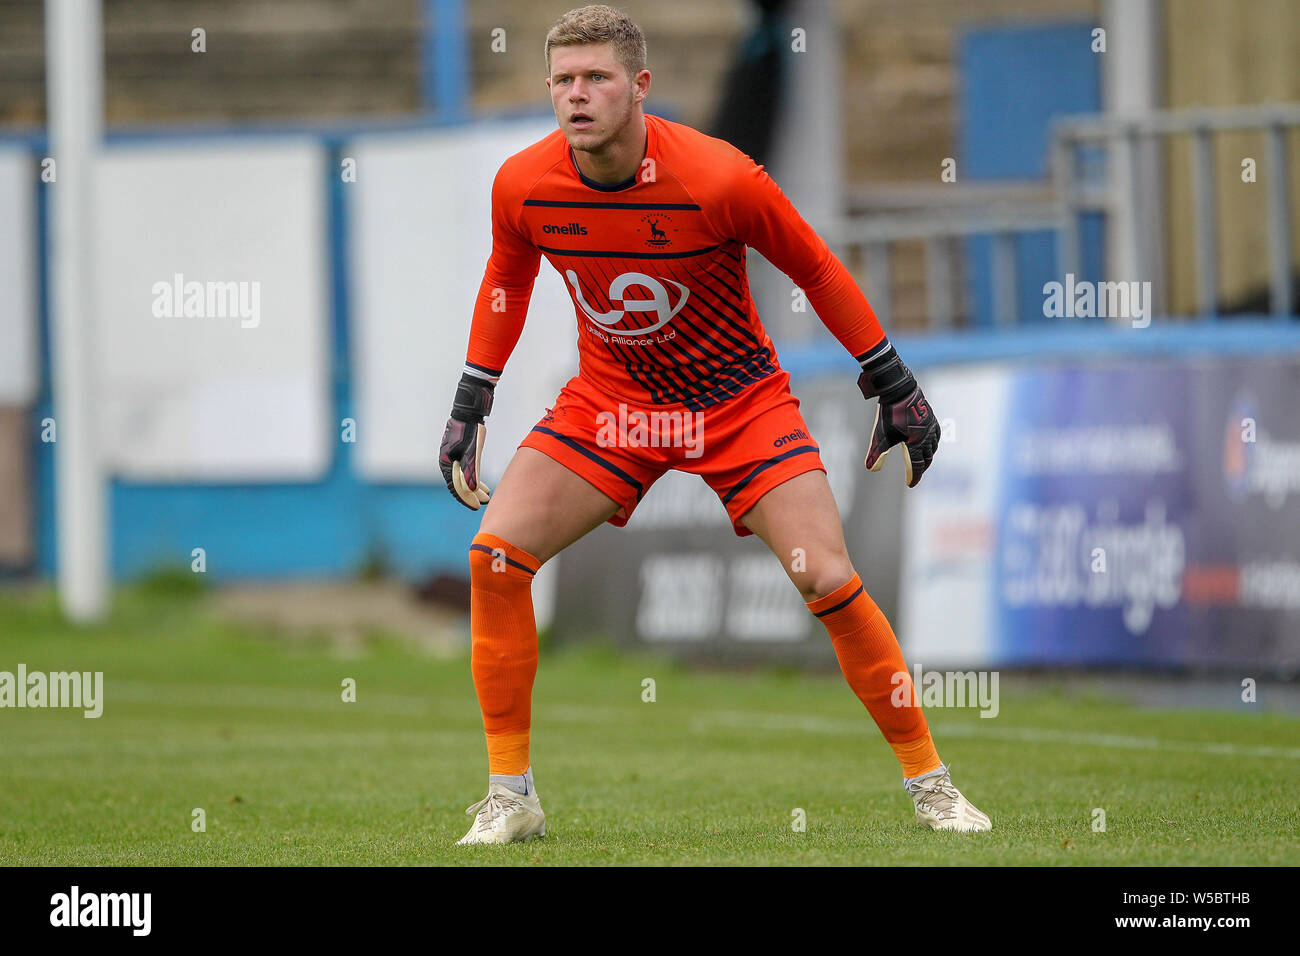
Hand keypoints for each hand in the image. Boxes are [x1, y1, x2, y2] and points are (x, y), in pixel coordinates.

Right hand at [439, 373, 494, 509]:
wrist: (469, 410)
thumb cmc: (470, 430)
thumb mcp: (472, 451)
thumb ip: (471, 470)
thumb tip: (472, 490)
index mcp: (446, 462)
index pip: (455, 487)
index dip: (466, 498)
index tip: (477, 506)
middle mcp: (447, 461)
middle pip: (459, 483)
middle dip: (472, 495)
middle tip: (484, 502)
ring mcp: (453, 456)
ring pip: (463, 477)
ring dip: (474, 487)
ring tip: (486, 495)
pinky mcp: (460, 451)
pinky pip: (465, 469)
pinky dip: (474, 477)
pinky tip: (481, 483)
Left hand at [857, 349, 939, 486]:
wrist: (900, 390)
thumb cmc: (889, 414)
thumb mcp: (881, 435)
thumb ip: (876, 454)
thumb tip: (870, 469)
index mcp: (916, 443)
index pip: (917, 465)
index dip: (914, 476)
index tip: (910, 484)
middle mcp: (927, 436)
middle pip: (926, 458)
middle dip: (921, 468)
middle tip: (915, 474)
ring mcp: (931, 426)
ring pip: (933, 447)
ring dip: (928, 456)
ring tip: (922, 461)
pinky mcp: (931, 418)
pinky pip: (936, 435)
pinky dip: (933, 443)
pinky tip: (928, 443)